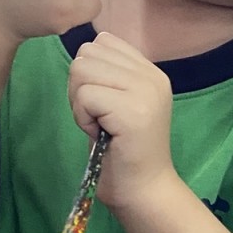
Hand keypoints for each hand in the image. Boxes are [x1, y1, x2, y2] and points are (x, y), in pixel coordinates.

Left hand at [67, 33, 176, 211]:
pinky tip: (100, 134)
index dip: (90, 72)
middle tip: (98, 117)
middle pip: (87, 53)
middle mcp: (152, 76)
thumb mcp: (117, 103)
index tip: (103, 103)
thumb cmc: (123, 152)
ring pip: (82, 70)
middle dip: (80, 86)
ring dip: (80, 101)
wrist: (144, 190)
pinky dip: (82, 117)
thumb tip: (82, 54)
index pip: (103, 41)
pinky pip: (85, 96)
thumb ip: (108, 75)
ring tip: (100, 125)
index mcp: (150, 71)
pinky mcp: (133, 110)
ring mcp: (145, 91)